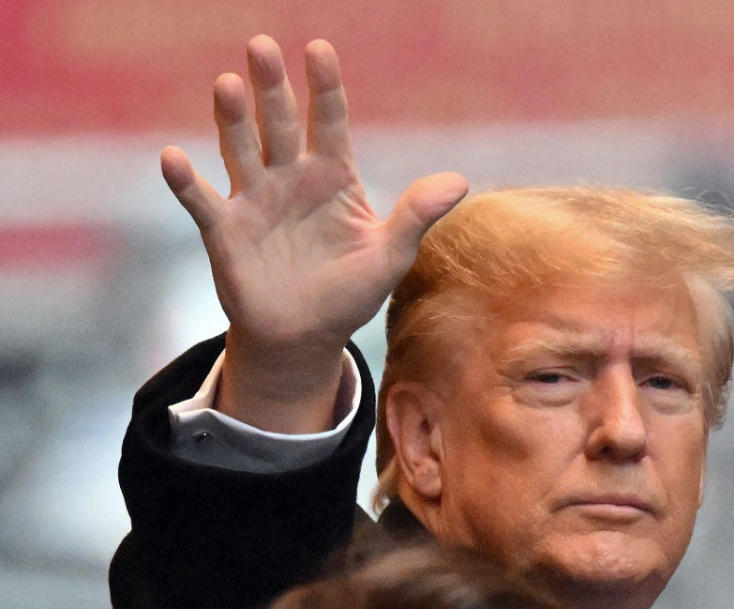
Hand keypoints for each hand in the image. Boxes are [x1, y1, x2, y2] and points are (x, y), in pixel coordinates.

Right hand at [161, 35, 467, 430]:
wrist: (305, 337)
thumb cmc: (349, 293)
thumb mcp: (390, 255)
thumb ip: (416, 216)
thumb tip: (460, 182)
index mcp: (333, 175)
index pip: (329, 121)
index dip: (325, 87)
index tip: (319, 49)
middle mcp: (290, 177)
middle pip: (278, 122)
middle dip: (271, 87)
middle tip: (261, 46)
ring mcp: (255, 200)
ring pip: (240, 150)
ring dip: (232, 120)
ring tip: (227, 85)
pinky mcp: (225, 231)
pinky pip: (202, 201)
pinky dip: (185, 182)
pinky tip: (173, 157)